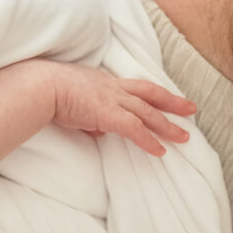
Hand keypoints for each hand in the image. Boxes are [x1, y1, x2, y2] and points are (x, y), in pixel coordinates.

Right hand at [50, 63, 195, 155]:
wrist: (41, 86)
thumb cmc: (50, 90)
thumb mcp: (75, 99)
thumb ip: (91, 113)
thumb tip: (100, 128)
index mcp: (104, 81)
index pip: (135, 86)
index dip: (153, 93)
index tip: (168, 98)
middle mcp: (112, 87)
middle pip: (150, 93)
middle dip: (172, 102)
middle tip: (191, 109)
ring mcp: (112, 99)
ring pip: (147, 112)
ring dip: (167, 125)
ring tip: (183, 137)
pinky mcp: (108, 113)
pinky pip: (135, 128)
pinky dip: (148, 140)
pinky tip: (160, 150)